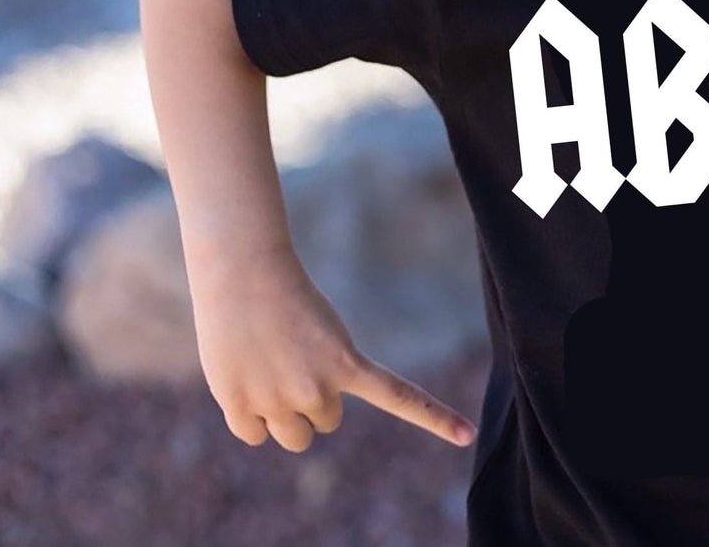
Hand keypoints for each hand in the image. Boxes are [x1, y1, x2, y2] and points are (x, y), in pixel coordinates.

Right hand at [187, 242, 478, 451]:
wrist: (242, 271)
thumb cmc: (284, 296)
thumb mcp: (321, 333)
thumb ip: (325, 377)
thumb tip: (310, 418)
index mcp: (348, 362)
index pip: (399, 397)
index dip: (434, 418)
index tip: (468, 436)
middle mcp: (317, 388)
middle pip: (326, 422)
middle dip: (313, 400)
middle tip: (294, 361)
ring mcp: (278, 400)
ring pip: (294, 437)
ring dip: (284, 415)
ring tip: (269, 370)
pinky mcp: (240, 406)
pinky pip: (254, 434)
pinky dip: (248, 416)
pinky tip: (242, 376)